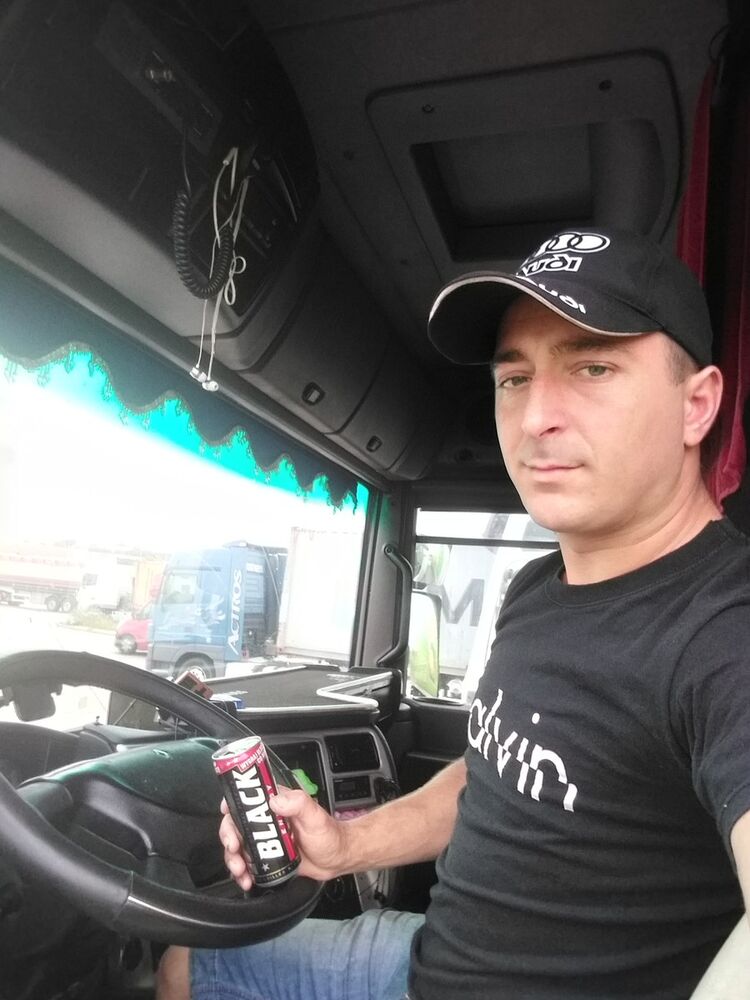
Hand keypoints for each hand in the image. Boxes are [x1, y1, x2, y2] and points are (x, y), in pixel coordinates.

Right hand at [220, 786, 347, 890]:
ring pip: (238, 846)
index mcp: (277, 804)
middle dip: (229, 837)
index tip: (227, 816)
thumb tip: (275, 801)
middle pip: (236, 825)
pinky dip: (241, 873)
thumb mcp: (315, 816)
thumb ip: (298, 804)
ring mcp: (265, 841)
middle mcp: (267, 821)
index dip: (232, 805)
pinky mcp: (267, 859)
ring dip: (233, 858)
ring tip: (240, 870)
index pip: (247, 799)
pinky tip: (246, 880)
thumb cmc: (329, 834)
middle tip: (234, 848)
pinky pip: (247, 864)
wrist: (337, 859)